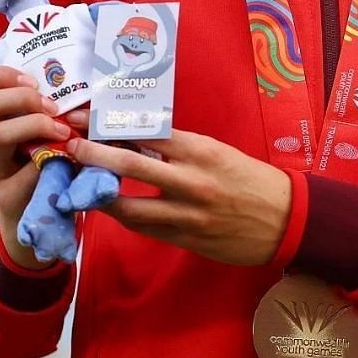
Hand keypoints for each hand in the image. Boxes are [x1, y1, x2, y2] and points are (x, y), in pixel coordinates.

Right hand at [0, 65, 70, 269]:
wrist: (36, 227)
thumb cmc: (47, 170)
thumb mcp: (42, 136)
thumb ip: (49, 110)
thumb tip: (86, 81)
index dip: (0, 74)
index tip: (33, 80)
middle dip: (22, 98)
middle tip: (52, 106)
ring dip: (35, 125)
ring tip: (62, 130)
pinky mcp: (7, 196)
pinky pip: (25, 171)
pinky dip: (51, 160)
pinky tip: (70, 159)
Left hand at [65, 131, 293, 266]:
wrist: (286, 219)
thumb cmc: (248, 179)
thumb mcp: (215, 152)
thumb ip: (175, 148)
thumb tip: (132, 139)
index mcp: (198, 150)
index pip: (144, 132)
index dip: (109, 126)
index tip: (84, 119)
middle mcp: (190, 180)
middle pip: (129, 165)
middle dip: (93, 155)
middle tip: (71, 147)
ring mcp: (186, 213)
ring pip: (128, 205)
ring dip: (98, 195)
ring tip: (78, 185)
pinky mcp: (186, 238)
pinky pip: (143, 228)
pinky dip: (122, 216)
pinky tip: (107, 208)